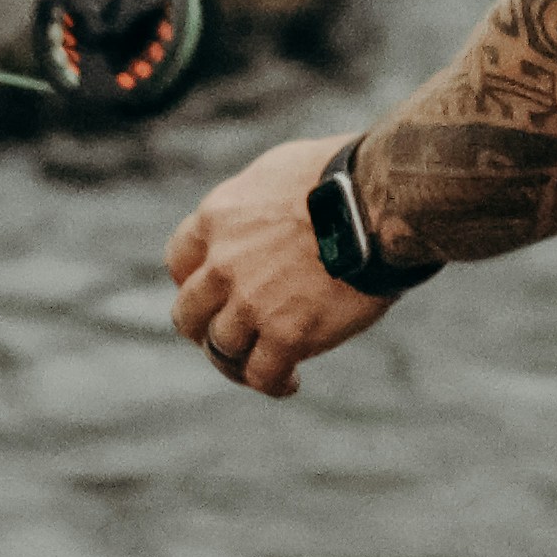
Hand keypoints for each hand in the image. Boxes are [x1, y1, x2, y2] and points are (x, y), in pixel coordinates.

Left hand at [164, 132, 392, 400]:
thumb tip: (262, 219)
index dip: (194, 282)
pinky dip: (274, 383)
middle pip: (188, 314)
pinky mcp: (287, 333)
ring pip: (221, 349)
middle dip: (205, 329)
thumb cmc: (342, 175)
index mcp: (218, 218)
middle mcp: (223, 262)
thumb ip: (254, 206)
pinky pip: (262, 374)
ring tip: (266, 366)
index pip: (179, 262)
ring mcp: (252, 302)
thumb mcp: (277, 172)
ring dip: (239, 362)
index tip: (217, 293)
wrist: (377, 202)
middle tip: (231, 338)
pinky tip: (291, 382)